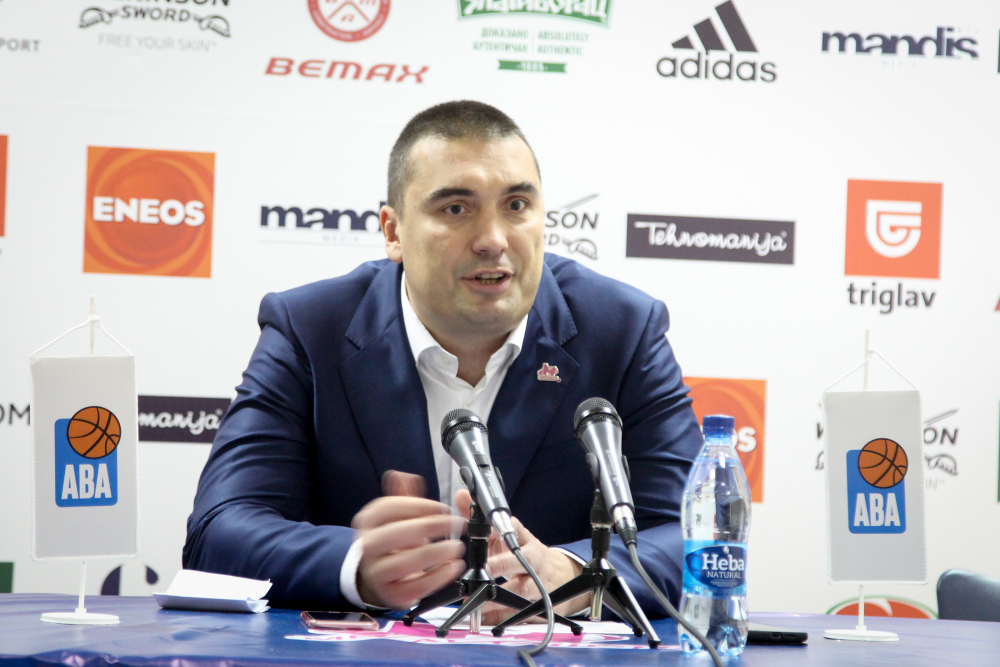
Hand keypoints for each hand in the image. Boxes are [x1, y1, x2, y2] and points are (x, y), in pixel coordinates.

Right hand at [353, 471, 466, 608]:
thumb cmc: (396, 540)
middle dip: (430, 527)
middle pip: (395, 534)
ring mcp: (377, 573)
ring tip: (457, 547)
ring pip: (403, 563)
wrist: (380, 575)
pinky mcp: (392, 595)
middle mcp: (366, 547)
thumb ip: (404, 495)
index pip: (388, 508)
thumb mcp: (398, 516)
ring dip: (435, 553)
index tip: (443, 507)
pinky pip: (414, 588)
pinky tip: (453, 567)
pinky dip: (437, 578)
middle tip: (456, 524)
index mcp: (367, 521)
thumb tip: (403, 476)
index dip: (418, 505)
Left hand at [454, 490, 589, 624]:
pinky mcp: (535, 605)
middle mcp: (531, 559)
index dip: (502, 530)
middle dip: (502, 564)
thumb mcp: (503, 534)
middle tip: (485, 568)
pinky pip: (517, 613)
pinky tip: (483, 618)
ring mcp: (536, 583)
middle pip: (520, 560)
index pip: (514, 529)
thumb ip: (478, 517)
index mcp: (523, 539)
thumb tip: (460, 495)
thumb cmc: (521, 553)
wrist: (557, 576)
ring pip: (520, 590)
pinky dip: (499, 616)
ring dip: (498, 597)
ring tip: (477, 600)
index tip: (489, 531)